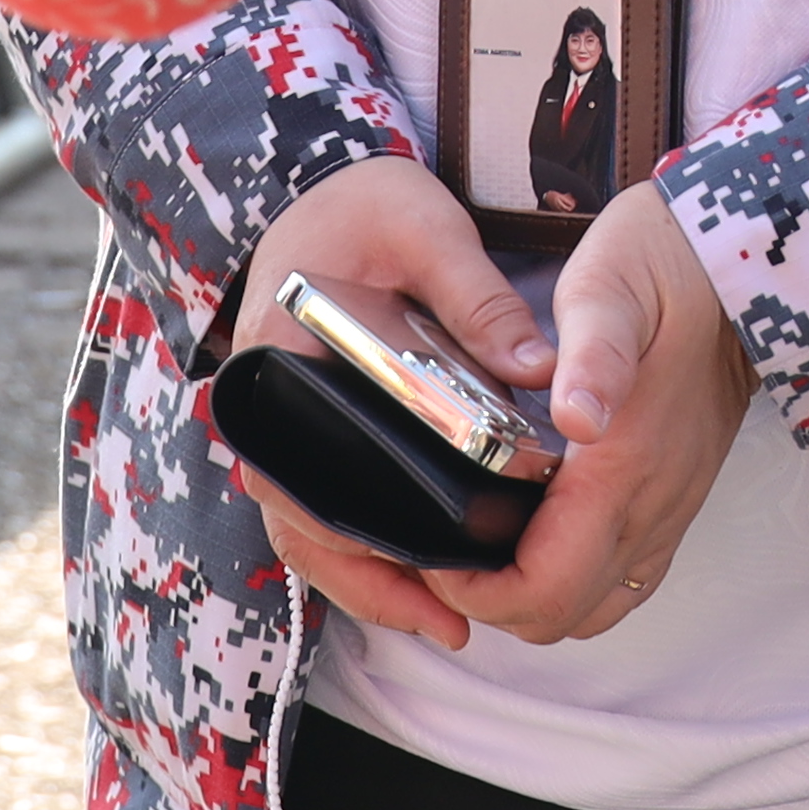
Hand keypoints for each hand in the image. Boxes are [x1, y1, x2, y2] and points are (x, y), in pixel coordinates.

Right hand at [218, 160, 559, 654]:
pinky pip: (330, 514)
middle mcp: (267, 412)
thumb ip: (477, 298)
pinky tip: (432, 582)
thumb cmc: (367, 206)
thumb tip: (541, 369)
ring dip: (374, 583)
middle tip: (453, 620)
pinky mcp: (314, 437)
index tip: (418, 572)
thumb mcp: (425, 231)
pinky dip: (372, 554)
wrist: (322, 188)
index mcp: (277, 360)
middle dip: (373, 583)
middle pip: (303, 524)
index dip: (352, 538)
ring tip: (452, 622)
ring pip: (314, 533)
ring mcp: (286, 431)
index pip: (295, 473)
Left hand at [438, 181, 757, 650]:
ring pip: (595, 610)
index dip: (478, 593)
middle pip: (562, 617)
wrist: (744, 266)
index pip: (546, 587)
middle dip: (492, 605)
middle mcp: (652, 507)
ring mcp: (669, 511)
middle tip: (446, 553)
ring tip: (484, 550)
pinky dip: (574, 585)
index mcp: (623, 467)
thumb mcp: (611, 288)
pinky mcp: (677, 502)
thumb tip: (576, 417)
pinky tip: (538, 538)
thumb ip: (593, 356)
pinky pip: (624, 582)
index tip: (437, 554)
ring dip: (533, 600)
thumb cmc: (665, 267)